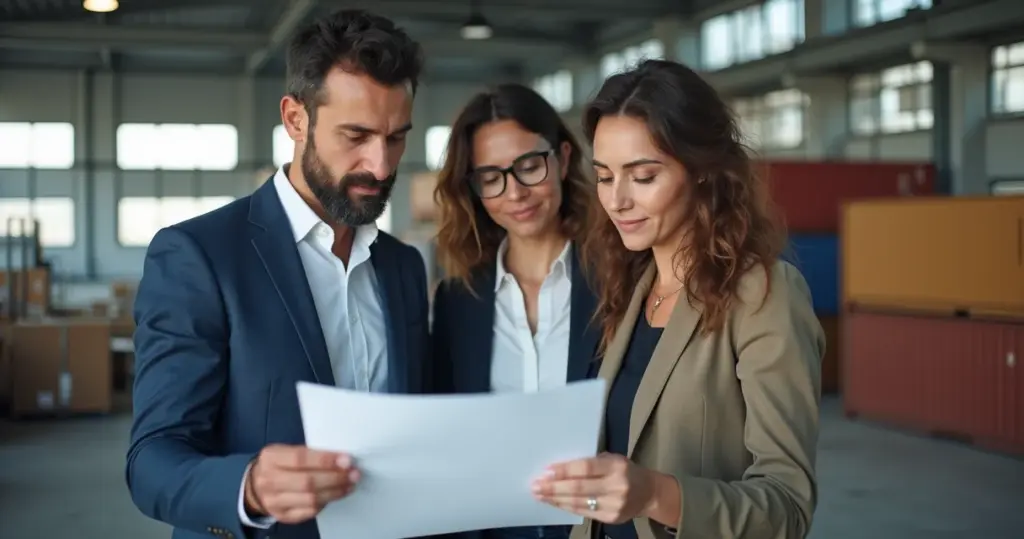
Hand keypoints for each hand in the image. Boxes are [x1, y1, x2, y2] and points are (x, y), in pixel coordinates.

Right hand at [245, 444, 359, 523]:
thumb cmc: (279, 464)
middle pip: (307, 482)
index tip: (346, 460)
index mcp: (271, 458)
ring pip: (310, 499)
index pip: (300, 459)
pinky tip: (335, 495)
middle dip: (335, 478)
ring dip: (335, 492)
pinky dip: (325, 503)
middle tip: (354, 474)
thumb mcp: (285, 451)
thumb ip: (308, 454)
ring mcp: (274, 501)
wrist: (254, 486)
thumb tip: (340, 458)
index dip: (325, 460)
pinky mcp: (282, 516)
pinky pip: (309, 512)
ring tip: (350, 485)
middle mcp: (270, 480)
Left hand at [531, 452, 654, 524]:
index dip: (564, 470)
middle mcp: (617, 485)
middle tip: (536, 486)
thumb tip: (558, 469)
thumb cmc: (624, 471)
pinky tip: (555, 502)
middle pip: (579, 487)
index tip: (546, 471)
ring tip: (540, 495)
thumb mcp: (612, 460)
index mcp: (616, 465)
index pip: (586, 468)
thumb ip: (591, 464)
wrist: (649, 493)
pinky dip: (566, 507)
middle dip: (554, 487)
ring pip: (579, 503)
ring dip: (556, 499)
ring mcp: (615, 504)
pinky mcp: (611, 518)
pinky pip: (584, 512)